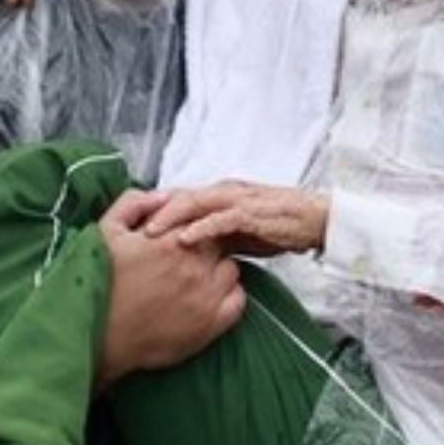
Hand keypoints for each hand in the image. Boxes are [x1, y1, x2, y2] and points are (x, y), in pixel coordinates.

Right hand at [96, 190, 244, 386]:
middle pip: (220, 243)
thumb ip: (134, 203)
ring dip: (218, 270)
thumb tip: (164, 196)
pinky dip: (228, 295)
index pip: (202, 219)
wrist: (97, 335)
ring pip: (232, 270)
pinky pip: (238, 300)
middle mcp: (194, 266)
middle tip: (188, 257)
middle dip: (206, 246)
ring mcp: (206, 296)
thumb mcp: (106, 231)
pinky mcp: (211, 325)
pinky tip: (208, 298)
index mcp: (171, 240)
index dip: (193, 225)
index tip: (182, 236)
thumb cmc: (100, 284)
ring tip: (196, 278)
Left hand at [144, 181, 328, 257]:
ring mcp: (237, 200)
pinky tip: (184, 239)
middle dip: (152, 212)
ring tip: (149, 233)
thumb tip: (189, 251)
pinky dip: (200, 228)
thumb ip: (215, 235)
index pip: (179, 199)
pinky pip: (221, 219)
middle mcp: (223, 192)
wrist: (315, 220)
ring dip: (170, 217)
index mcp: (218, 195)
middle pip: (179, 197)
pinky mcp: (252, 213)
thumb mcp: (239, 232)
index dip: (154, 211)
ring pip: (195, 203)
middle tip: (127, 230)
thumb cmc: (278, 226)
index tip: (129, 228)